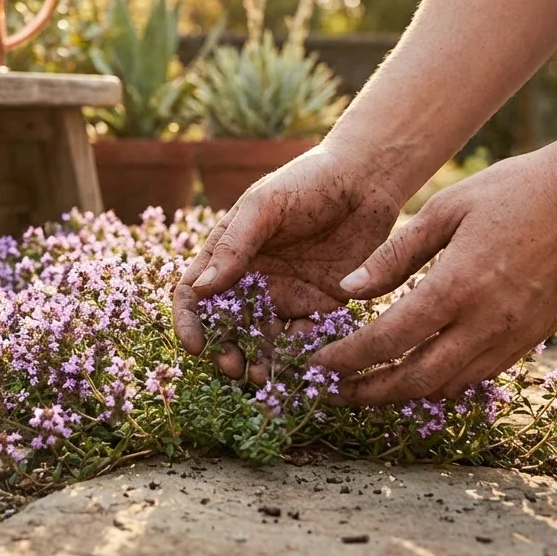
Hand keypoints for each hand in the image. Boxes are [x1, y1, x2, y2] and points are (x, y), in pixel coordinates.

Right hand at [173, 144, 406, 380]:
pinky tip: (304, 366)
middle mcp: (254, 281)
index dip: (190, 323)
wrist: (366, 178)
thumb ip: (233, 246)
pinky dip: (302, 357)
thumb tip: (202, 288)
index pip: (196, 294)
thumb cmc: (306, 181)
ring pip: (265, 341)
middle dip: (228, 351)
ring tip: (267, 377)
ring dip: (262, 362)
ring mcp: (287, 297)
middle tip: (236, 368)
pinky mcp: (323, 307)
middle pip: (229, 327)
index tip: (195, 347)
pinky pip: (307, 340)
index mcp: (229, 255)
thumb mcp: (263, 206)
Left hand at [310, 150, 556, 404]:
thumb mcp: (445, 210)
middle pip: (414, 380)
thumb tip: (347, 289)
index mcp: (458, 286)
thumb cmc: (514, 190)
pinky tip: (415, 372)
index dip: (347, 359)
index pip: (388, 340)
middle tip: (330, 393)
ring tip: (364, 388)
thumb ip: (394, 255)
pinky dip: (440, 382)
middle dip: (366, 392)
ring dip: (401, 393)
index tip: (315, 363)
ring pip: (447, 385)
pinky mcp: (532, 339)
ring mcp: (514, 337)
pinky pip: (477, 375)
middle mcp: (487, 322)